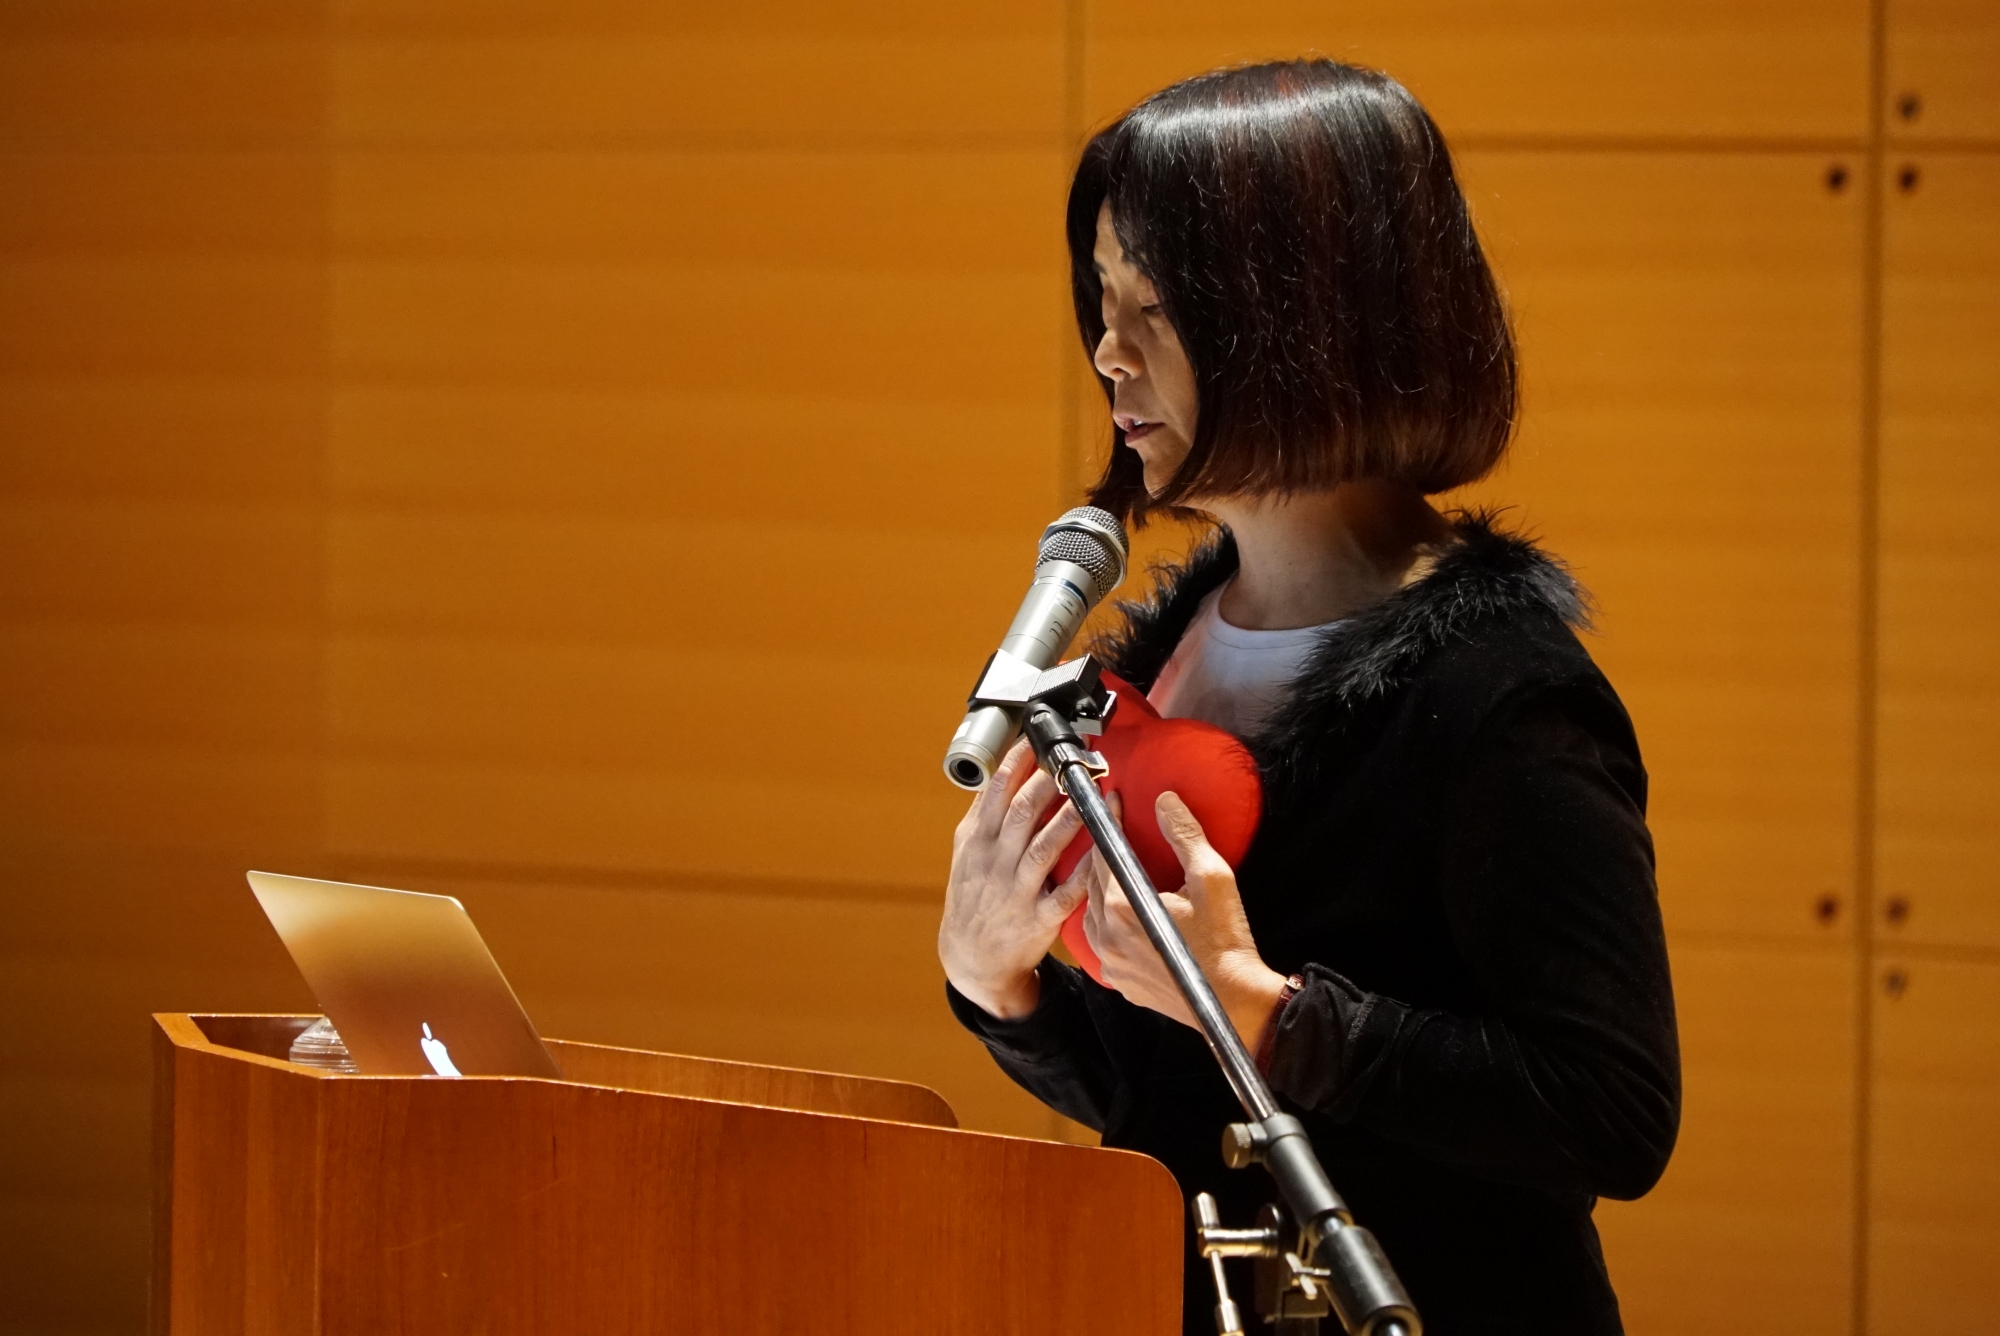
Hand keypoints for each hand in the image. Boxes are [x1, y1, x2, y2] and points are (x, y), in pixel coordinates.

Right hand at [938, 740, 1091, 1018]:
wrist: (972, 959)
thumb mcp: (966, 852)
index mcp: (978, 841)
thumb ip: (984, 813)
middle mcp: (996, 863)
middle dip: (1048, 782)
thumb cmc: (973, 896)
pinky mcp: (1038, 920)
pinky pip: (1065, 895)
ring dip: (1069, 819)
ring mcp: (1017, 892)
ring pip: (1044, 850)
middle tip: (1074, 758)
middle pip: (1022, 814)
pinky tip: (1102, 854)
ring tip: (1091, 792)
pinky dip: (1083, 874)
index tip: (1038, 739)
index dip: (1018, 762)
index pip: (997, 791)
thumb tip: (1001, 771)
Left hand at [1082, 791, 1288, 1049]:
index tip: (1115, 803)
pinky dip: (1107, 924)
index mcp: (1122, 909)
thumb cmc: (1225, 940)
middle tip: (1115, 833)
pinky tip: (1123, 915)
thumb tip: (1165, 801)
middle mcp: (1107, 937)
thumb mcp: (1211, 878)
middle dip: (1103, 855)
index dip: (1109, 825)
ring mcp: (1112, 964)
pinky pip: (1102, 945)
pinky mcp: (1122, 983)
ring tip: (1116, 872)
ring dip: (1101, 891)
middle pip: (1092, 884)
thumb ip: (1184, 835)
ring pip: (1092, 915)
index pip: (1104, 855)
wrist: (1235, 1002)